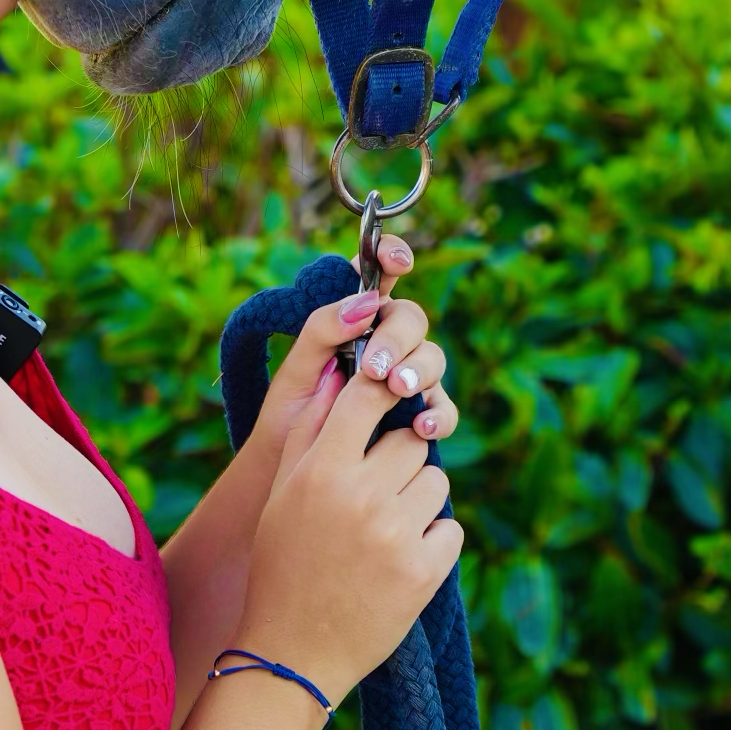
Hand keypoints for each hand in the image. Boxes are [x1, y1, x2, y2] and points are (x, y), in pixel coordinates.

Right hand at [233, 332, 463, 707]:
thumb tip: (340, 373)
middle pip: (410, 442)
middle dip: (398, 461)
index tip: (389, 396)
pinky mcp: (424, 572)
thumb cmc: (282, 566)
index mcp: (321, 472)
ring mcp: (396, 535)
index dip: (383, 391)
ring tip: (386, 529)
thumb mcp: (282, 495)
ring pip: (436, 480)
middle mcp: (360, 497)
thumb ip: (310, 432)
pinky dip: (433, 540)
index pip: (368, 397)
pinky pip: (451, 527)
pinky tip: (401, 560)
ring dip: (418, 499)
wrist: (291, 653)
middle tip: (376, 493)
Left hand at [240, 242, 461, 472]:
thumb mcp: (295, 371)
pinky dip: (438, 414)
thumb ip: (322, 330)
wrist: (291, 473)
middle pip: (411, 320)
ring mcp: (406, 378)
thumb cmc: (289, 416)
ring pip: (432, 359)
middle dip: (398, 338)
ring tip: (398, 390)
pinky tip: (422, 426)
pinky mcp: (418, 415)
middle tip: (376, 368)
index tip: (397, 262)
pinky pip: (442, 408)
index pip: (378, 277)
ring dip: (419, 370)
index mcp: (353, 320)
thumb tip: (365, 304)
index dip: (392, 256)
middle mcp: (385, 343)